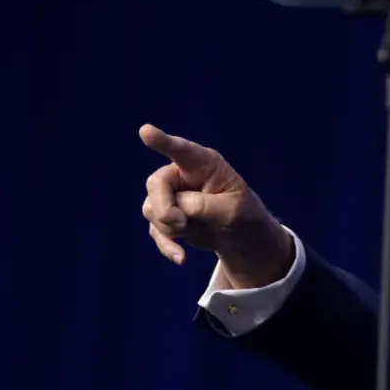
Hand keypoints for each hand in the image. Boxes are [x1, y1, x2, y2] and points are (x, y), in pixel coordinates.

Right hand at [140, 124, 292, 288]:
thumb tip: (177, 208)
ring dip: (170, 228)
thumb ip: (203, 205)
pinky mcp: (167, 216)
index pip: (182, 150)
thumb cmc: (243, 215)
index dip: (163, 141)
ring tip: (192, 231)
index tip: (146, 131)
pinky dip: (167, 244)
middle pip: (156, 185)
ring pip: (151, 208)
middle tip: (182, 223)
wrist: (241, 237)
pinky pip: (155, 229)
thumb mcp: (232, 211)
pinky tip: (181, 257)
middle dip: (165, 208)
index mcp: (205, 165)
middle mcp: (183, 175)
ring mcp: (172, 195)